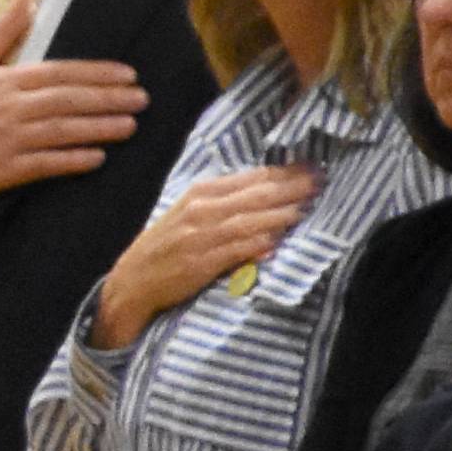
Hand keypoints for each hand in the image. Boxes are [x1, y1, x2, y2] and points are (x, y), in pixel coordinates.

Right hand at [0, 35, 150, 213]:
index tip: (126, 74)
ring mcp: (5, 141)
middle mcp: (7, 109)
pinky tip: (96, 156)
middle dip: (108, 99)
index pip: (58, 73)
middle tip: (141, 98)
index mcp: (0, 81)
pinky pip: (44, 164)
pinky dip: (72, 160)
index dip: (95, 73)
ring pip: (62, 131)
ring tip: (130, 125)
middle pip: (67, 101)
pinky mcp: (1, 171)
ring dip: (99, 128)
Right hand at [92, 163, 318, 347]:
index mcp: (199, 194)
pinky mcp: (199, 263)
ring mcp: (199, 237)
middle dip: (289, 188)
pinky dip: (255, 244)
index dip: (283, 173)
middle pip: (253, 196)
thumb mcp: (189, 215)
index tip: (311, 169)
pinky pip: (233, 250)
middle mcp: (200, 211)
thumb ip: (226, 205)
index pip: (249, 179)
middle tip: (319, 181)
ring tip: (306, 209)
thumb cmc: (165, 247)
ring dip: (279, 214)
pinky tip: (275, 240)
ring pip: (247, 220)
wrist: (132, 281)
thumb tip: (271, 199)